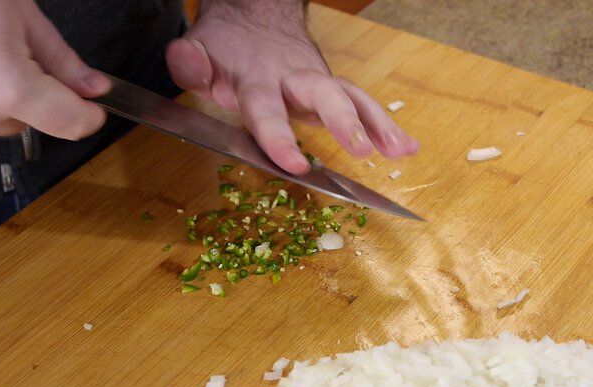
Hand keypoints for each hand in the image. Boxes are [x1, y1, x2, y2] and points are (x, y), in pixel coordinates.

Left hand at [165, 1, 418, 173]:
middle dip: (343, 121)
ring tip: (400, 151)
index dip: (279, 136)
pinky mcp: (333, 90)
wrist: (257, 17)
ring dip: (377, 124)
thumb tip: (186, 62)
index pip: (267, 109)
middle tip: (361, 148)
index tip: (294, 164)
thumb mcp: (199, 50)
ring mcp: (318, 83)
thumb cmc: (226, 46)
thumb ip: (190, 62)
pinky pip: (363, 104)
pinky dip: (386, 124)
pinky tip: (406, 148)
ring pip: (352, 97)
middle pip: (323, 95)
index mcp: (257, 77)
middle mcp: (294, 79)